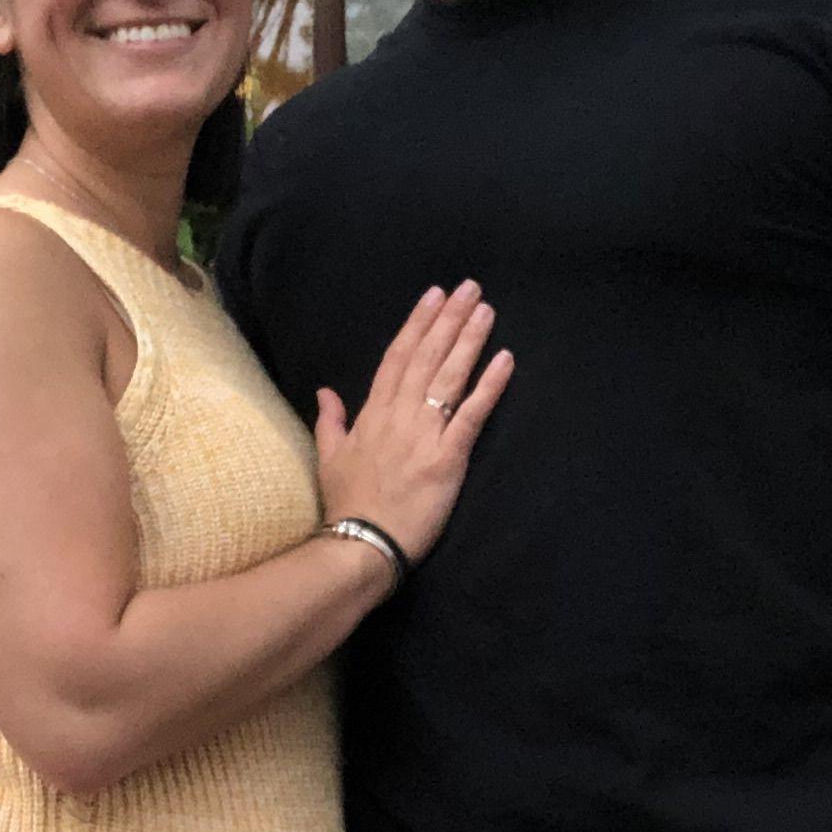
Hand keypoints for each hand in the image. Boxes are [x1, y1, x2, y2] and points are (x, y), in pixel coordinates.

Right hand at [313, 283, 513, 563]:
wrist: (360, 543)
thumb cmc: (346, 505)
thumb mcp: (329, 458)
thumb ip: (330, 420)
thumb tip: (325, 391)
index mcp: (373, 413)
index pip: (397, 357)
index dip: (417, 324)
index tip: (434, 296)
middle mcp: (399, 415)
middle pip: (427, 357)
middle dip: (449, 320)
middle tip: (470, 288)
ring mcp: (424, 434)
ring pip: (449, 376)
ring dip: (469, 340)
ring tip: (487, 310)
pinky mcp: (448, 458)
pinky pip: (472, 415)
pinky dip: (489, 386)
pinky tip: (506, 360)